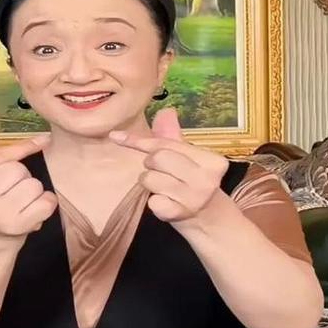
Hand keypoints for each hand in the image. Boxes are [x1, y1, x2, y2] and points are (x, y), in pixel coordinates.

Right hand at [0, 124, 57, 238]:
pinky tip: (32, 208)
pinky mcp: (17, 227)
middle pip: (17, 169)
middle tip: (11, 187)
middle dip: (20, 174)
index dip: (22, 147)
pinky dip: (45, 202)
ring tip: (19, 199)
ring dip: (32, 189)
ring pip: (33, 185)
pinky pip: (46, 202)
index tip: (42, 140)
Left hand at [109, 108, 228, 225]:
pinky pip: (152, 201)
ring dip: (149, 182)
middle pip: (157, 158)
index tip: (115, 136)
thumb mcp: (186, 158)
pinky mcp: (180, 214)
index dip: (139, 140)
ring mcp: (194, 198)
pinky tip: (166, 203)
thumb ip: (172, 136)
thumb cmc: (191, 181)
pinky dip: (153, 202)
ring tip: (165, 188)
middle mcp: (207, 179)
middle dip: (150, 163)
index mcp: (212, 161)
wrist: (206, 216)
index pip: (167, 144)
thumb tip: (165, 112)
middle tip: (161, 171)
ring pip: (150, 179)